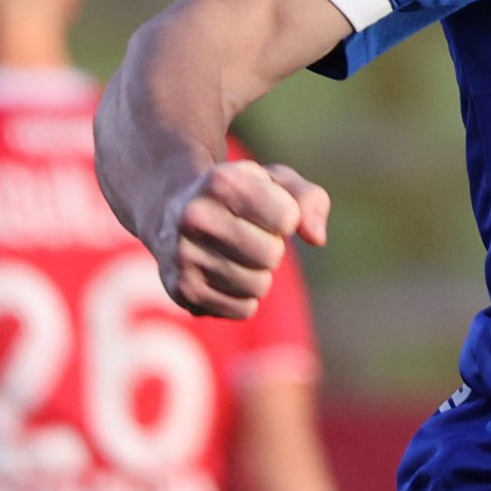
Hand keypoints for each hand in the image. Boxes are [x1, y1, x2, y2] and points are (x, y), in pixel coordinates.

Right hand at [155, 159, 329, 317]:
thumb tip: (316, 237)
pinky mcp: (182, 290)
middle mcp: (194, 217)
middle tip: (251, 237)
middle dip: (272, 248)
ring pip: (258, 286)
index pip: (287, 218)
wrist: (173, 210)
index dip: (287, 217)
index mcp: (222, 182)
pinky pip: (242, 309)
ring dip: (259, 274)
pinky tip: (224, 274)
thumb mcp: (276, 180)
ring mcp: (183, 256)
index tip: (268, 210)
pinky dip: (244, 297)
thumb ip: (310, 199)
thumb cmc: (240, 195)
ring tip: (236, 255)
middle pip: (271, 255)